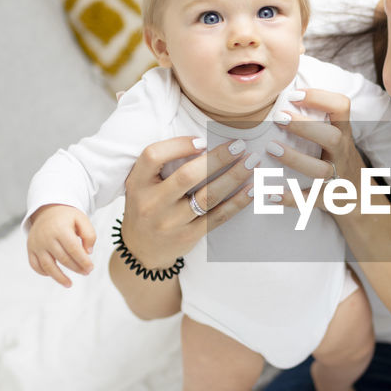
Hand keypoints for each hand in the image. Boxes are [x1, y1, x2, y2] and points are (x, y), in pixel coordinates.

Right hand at [27, 204, 95, 287]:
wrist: (47, 209)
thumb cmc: (67, 217)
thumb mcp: (82, 219)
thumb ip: (89, 234)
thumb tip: (88, 252)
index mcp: (60, 229)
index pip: (73, 249)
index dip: (83, 261)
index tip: (90, 268)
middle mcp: (46, 237)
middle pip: (63, 258)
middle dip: (76, 268)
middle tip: (86, 272)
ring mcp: (36, 244)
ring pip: (47, 265)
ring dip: (59, 277)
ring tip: (69, 284)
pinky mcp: (30, 248)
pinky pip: (35, 265)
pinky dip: (43, 272)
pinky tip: (54, 275)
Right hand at [119, 134, 258, 271]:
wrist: (142, 249)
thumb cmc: (146, 206)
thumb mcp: (141, 183)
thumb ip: (161, 163)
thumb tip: (202, 144)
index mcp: (137, 183)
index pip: (153, 156)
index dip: (179, 145)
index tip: (203, 141)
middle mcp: (152, 203)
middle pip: (187, 176)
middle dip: (217, 158)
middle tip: (239, 145)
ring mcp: (171, 222)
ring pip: (208, 196)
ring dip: (234, 177)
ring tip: (252, 162)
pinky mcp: (189, 236)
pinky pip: (218, 216)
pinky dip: (237, 201)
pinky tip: (252, 189)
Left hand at [269, 87, 361, 188]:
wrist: (358, 195)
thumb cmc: (337, 156)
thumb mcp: (337, 133)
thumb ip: (319, 114)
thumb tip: (285, 86)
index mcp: (343, 132)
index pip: (341, 107)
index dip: (320, 98)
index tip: (294, 95)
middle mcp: (341, 153)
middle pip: (333, 138)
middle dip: (305, 127)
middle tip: (279, 118)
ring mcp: (336, 177)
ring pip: (320, 170)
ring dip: (295, 159)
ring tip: (271, 148)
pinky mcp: (325, 198)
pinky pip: (308, 200)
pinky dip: (289, 198)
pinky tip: (270, 193)